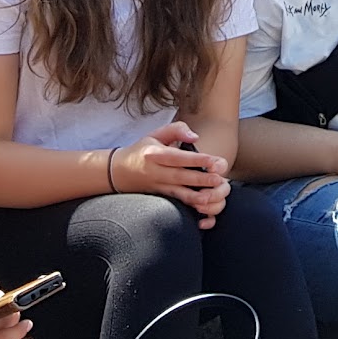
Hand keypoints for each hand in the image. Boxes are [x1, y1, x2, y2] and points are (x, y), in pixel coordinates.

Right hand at [115, 122, 230, 226]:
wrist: (118, 172)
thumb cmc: (141, 150)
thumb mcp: (155, 134)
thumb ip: (176, 130)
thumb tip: (195, 136)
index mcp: (155, 154)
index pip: (178, 157)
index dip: (197, 159)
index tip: (214, 161)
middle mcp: (156, 172)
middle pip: (180, 177)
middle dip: (201, 179)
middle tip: (219, 180)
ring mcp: (157, 186)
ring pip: (178, 193)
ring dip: (196, 197)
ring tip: (212, 197)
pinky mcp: (159, 197)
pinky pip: (174, 202)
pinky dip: (187, 206)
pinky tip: (201, 208)